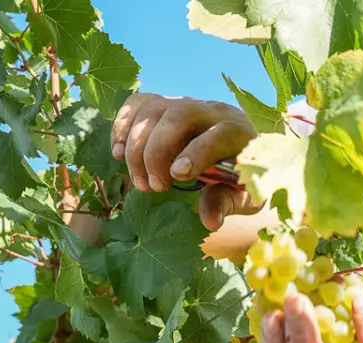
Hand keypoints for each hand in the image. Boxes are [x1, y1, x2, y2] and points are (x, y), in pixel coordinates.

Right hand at [110, 93, 259, 229]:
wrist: (240, 149)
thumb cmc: (243, 177)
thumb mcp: (244, 195)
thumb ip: (228, 203)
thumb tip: (210, 220)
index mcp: (240, 134)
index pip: (219, 134)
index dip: (197, 153)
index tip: (177, 176)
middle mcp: (213, 112)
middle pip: (179, 116)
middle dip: (158, 151)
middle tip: (154, 187)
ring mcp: (187, 103)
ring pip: (154, 108)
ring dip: (137, 145)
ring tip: (140, 181)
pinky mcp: (166, 103)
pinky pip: (138, 102)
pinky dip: (122, 125)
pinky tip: (118, 153)